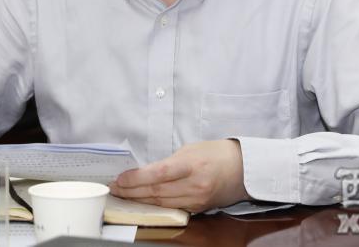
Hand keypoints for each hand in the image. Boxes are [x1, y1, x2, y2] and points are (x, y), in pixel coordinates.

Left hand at [109, 140, 248, 211]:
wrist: (244, 168)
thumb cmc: (217, 153)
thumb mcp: (191, 149)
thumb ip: (170, 162)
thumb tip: (146, 173)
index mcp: (192, 165)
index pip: (159, 174)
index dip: (136, 178)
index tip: (120, 178)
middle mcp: (195, 185)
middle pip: (157, 192)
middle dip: (132, 191)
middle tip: (115, 188)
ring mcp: (197, 200)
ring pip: (162, 203)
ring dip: (139, 200)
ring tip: (123, 195)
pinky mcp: (199, 209)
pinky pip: (172, 208)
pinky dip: (155, 205)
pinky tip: (142, 201)